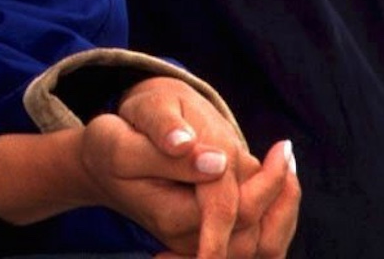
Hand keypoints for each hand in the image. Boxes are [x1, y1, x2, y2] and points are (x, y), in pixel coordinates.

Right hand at [76, 77, 296, 257]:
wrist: (98, 166)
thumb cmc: (109, 147)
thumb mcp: (120, 139)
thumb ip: (164, 149)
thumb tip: (214, 161)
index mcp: (173, 215)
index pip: (237, 210)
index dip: (268, 182)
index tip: (281, 147)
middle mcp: (188, 239)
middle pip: (258, 235)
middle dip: (282, 196)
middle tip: (285, 151)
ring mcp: (198, 243)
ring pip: (262, 245)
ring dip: (283, 208)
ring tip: (285, 166)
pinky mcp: (205, 238)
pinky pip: (254, 242)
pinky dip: (273, 217)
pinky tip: (275, 183)